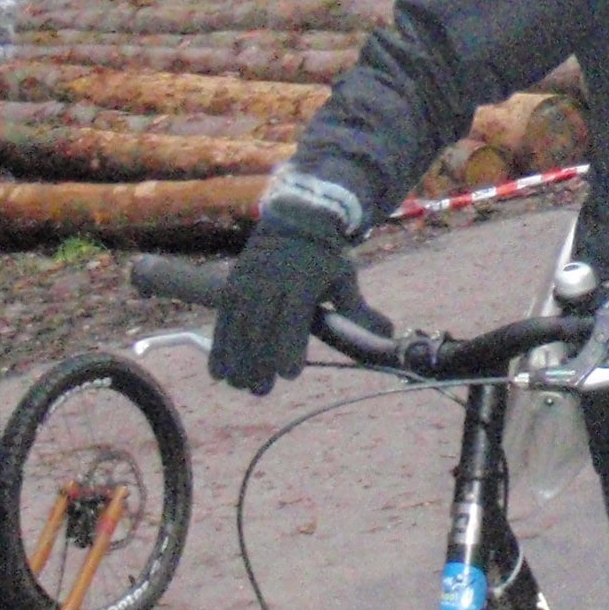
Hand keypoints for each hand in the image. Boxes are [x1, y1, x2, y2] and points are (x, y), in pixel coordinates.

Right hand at [210, 198, 355, 393]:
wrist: (295, 219)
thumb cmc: (324, 255)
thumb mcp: (344, 276)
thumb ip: (358, 310)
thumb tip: (389, 334)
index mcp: (301, 280)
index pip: (293, 316)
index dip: (289, 345)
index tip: (290, 374)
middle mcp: (270, 280)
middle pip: (261, 326)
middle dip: (259, 361)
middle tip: (263, 390)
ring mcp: (248, 282)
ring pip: (238, 325)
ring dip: (237, 359)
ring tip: (241, 386)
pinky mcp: (232, 285)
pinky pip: (224, 319)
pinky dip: (220, 346)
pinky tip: (219, 373)